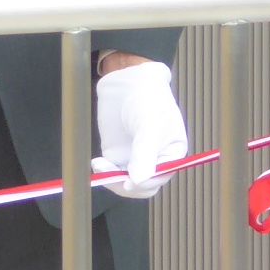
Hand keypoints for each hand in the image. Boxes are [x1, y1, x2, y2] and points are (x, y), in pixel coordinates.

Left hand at [94, 59, 186, 198]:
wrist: (130, 83)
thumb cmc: (149, 102)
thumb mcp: (150, 128)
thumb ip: (144, 155)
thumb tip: (138, 181)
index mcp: (172, 156)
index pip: (158, 180)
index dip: (142, 184)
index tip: (127, 181)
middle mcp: (155, 161)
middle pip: (140, 186)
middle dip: (124, 184)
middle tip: (108, 174)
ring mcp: (134, 158)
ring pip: (124, 182)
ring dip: (111, 179)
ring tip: (100, 164)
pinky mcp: (117, 154)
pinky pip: (111, 172)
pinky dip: (103, 171)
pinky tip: (97, 163)